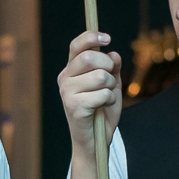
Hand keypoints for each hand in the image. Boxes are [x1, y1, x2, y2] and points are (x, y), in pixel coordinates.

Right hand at [58, 36, 122, 178]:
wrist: (95, 142)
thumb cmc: (101, 112)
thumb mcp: (110, 85)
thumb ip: (112, 68)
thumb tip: (114, 53)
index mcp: (71, 70)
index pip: (76, 45)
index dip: (91, 37)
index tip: (107, 38)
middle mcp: (65, 79)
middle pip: (89, 57)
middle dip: (107, 65)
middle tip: (110, 79)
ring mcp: (67, 93)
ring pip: (99, 76)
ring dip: (111, 86)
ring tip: (107, 97)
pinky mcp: (74, 107)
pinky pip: (102, 93)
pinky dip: (110, 99)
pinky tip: (104, 107)